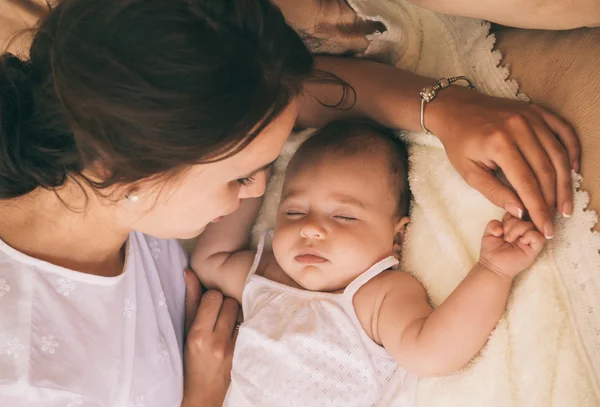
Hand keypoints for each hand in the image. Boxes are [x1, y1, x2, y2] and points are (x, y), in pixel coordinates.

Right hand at [182, 270, 238, 406]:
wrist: (204, 393)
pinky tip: (238, 332)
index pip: (213, 296)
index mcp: (197, 334)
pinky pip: (249, 326)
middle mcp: (216, 342)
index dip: (212, 298)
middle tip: (220, 315)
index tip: (210, 305)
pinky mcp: (245, 354)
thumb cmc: (191, 359)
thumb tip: (189, 272)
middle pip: (230, 302)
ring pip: (241, 312)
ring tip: (229, 323)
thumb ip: (190, 301)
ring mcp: (233, 349)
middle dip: (225, 304)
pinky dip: (244, 325)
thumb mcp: (186, 331)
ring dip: (236, 313)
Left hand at [430, 87, 579, 238]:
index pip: (527, 183)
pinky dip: (572, 150)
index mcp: (500, 143)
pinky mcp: (537, 110)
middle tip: (555, 220)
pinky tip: (573, 170)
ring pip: (558, 153)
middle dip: (553, 199)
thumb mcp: (468, 172)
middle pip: (546, 170)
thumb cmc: (459, 142)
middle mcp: (519, 127)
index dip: (539, 208)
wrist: (456, 109)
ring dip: (565, 182)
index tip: (546, 228)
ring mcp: (531, 117)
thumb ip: (494, 192)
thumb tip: (519, 211)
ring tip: (566, 205)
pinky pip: (563, 130)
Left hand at [479, 213, 544, 277]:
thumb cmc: (492, 250)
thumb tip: (502, 225)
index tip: (501, 227)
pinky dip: (528, 235)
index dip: (510, 215)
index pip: (518, 210)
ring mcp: (531, 239)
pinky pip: (539, 236)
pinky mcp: (535, 249)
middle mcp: (525, 230)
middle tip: (504, 235)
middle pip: (526, 215)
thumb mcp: (489, 232)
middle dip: (512, 223)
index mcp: (516, 224)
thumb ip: (494, 223)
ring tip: (508, 239)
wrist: (492, 266)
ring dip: (517, 229)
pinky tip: (520, 241)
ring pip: (531, 224)